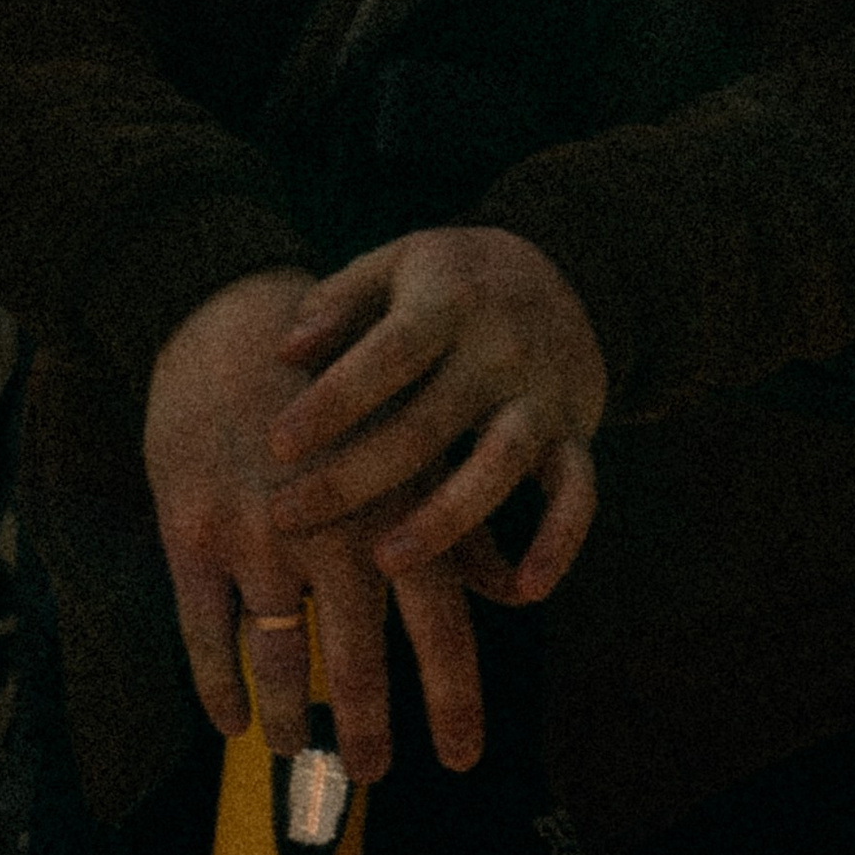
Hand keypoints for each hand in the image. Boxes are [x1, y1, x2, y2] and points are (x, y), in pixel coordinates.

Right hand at [145, 269, 426, 780]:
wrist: (225, 313)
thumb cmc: (336, 379)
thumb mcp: (409, 431)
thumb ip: (457, 517)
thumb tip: (511, 590)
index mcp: (396, 499)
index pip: (439, 619)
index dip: (452, 696)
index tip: (462, 758)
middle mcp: (334, 524)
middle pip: (357, 655)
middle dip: (367, 726)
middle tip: (371, 775)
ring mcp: (257, 533)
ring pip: (281, 656)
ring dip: (290, 716)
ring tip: (296, 752)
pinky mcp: (190, 533)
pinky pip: (207, 634)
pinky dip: (220, 686)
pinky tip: (232, 721)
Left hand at [267, 227, 605, 590]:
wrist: (569, 266)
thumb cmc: (452, 278)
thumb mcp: (396, 264)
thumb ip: (340, 301)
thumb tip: (287, 351)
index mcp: (449, 302)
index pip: (389, 354)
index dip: (335, 401)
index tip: (276, 445)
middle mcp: (501, 348)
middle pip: (428, 422)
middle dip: (355, 476)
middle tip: (285, 517)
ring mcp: (543, 393)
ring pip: (501, 461)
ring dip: (446, 517)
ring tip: (387, 561)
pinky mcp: (577, 431)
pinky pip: (578, 493)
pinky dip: (559, 542)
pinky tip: (522, 590)